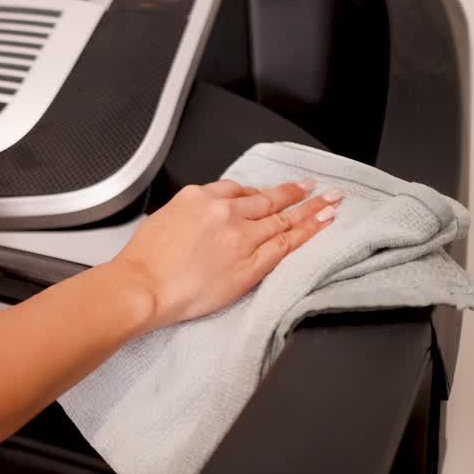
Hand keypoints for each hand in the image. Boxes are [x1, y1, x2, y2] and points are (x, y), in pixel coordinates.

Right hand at [111, 179, 340, 330]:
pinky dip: (309, 230)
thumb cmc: (144, 261)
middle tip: (313, 187)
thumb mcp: (162, 220)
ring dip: (311, 207)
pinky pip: (287, 244)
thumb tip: (200, 223)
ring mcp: (241, 237)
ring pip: (283, 218)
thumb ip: (189, 216)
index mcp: (199, 197)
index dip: (259, 191)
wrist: (143, 286)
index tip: (269, 192)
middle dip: (294, 192)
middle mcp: (224, 212)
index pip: (237, 190)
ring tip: (330, 201)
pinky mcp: (251, 264)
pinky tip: (323, 222)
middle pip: (267, 198)